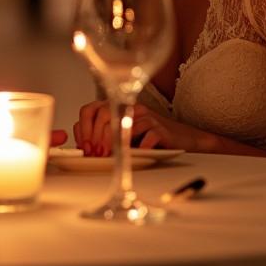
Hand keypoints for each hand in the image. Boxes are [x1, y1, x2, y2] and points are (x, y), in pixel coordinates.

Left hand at [72, 100, 220, 155]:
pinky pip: (144, 138)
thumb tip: (81, 145)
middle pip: (103, 115)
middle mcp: (130, 107)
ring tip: (111, 159)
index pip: (90, 109)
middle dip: (96, 138)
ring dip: (113, 146)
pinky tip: (134, 157)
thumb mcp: (124, 135)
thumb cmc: (150, 138)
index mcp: (118, 106)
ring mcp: (145, 116)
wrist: (183, 139)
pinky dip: (137, 150)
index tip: (84, 148)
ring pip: (121, 126)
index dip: (83, 128)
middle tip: (96, 155)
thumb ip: (103, 135)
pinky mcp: (160, 129)